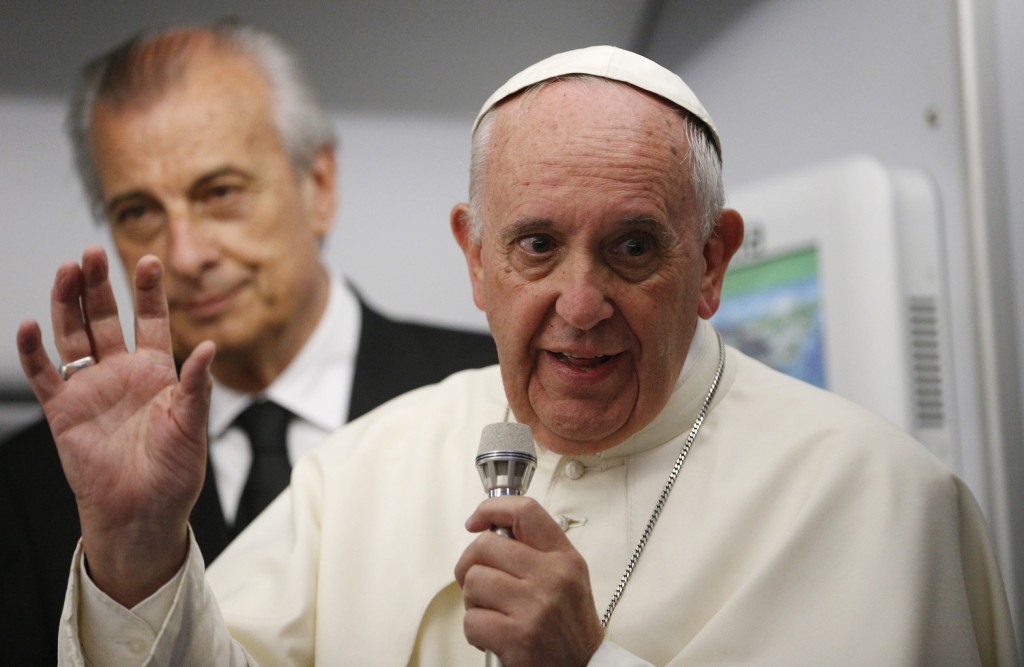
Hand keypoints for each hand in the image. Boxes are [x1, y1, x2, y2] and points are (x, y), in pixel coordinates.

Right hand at [16, 246, 213, 606]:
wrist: (143, 513)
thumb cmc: (175, 473)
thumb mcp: (193, 425)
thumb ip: (196, 386)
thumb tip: (211, 346)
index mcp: (158, 373)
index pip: (152, 321)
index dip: (149, 291)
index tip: (150, 259)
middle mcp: (122, 373)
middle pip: (106, 319)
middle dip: (99, 285)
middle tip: (91, 254)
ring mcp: (91, 390)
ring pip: (74, 336)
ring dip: (68, 304)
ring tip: (66, 271)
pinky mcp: (64, 412)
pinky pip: (44, 376)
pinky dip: (34, 352)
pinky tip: (30, 325)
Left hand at [455, 496, 603, 665]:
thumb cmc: (569, 625)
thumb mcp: (567, 576)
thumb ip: (536, 550)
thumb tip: (490, 528)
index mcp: (563, 558)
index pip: (525, 512)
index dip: (491, 509)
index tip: (475, 521)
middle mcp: (552, 577)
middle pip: (485, 546)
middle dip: (471, 565)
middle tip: (479, 582)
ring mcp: (534, 607)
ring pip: (473, 582)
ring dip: (473, 601)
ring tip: (492, 612)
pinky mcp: (518, 637)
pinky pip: (472, 620)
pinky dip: (474, 631)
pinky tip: (493, 636)